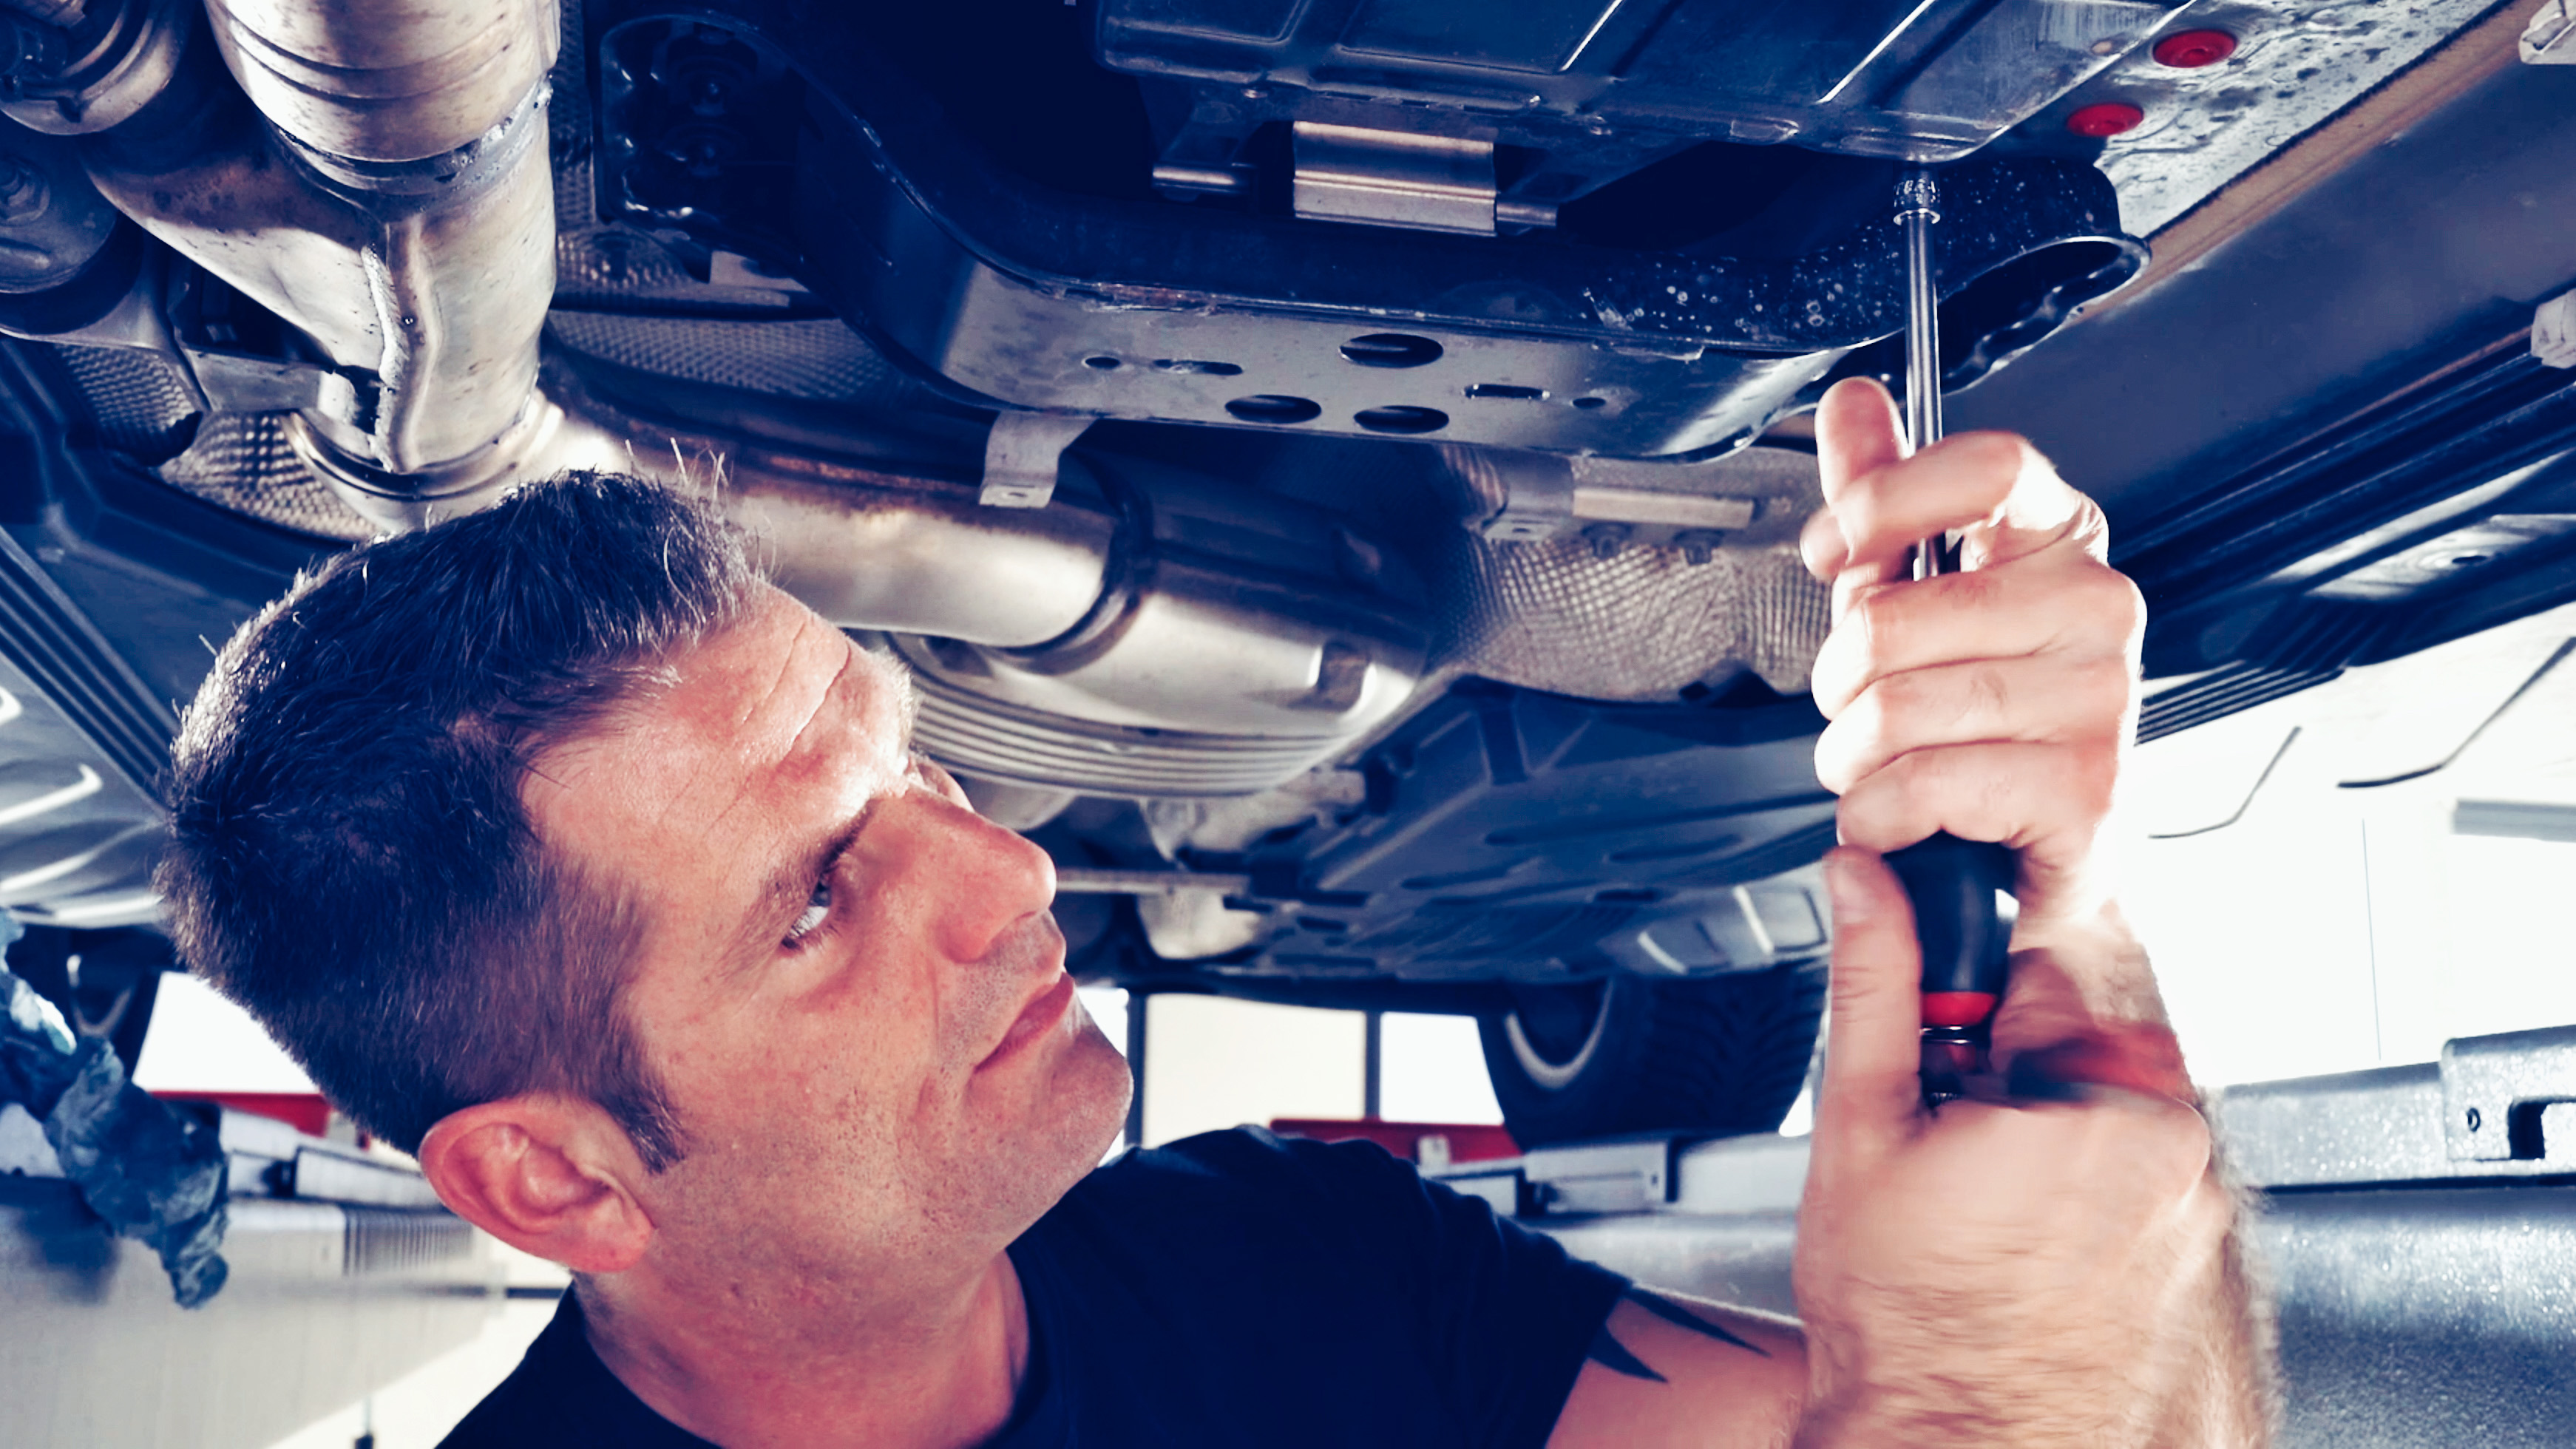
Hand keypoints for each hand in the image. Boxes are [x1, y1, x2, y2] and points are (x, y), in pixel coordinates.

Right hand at [1791, 848, 2234, 1448]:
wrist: (1953, 1439)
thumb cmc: (1906, 1318)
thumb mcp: (1860, 1128)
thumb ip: (1874, 984)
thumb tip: (1867, 884)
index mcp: (2095, 1095)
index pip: (2032, 976)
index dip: (1959, 1022)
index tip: (1930, 1076)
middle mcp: (2168, 1145)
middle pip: (2071, 1042)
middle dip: (2002, 1078)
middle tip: (1942, 1154)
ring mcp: (2190, 1205)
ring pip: (2099, 1110)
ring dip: (2039, 1138)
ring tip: (1976, 1209)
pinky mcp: (2192, 1250)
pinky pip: (2129, 1176)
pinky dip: (2076, 1193)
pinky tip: (2016, 1243)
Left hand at [1799, 377, 2141, 938]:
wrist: (2043, 859)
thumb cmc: (1980, 723)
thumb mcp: (1915, 598)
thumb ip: (1881, 499)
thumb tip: (1852, 402)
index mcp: (2058, 542)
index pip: (1989, 466)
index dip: (1883, 501)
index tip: (1833, 549)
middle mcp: (2095, 608)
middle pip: (1891, 618)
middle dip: (1840, 685)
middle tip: (1868, 713)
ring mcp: (2099, 698)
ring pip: (1893, 708)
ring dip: (1853, 759)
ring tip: (1888, 770)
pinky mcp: (2085, 788)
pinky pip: (1921, 783)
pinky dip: (1880, 815)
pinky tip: (1910, 817)